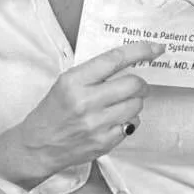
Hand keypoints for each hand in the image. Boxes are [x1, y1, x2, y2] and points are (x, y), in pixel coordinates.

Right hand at [16, 41, 164, 174]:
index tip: (155, 48)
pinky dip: (129, 120)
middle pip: (132, 84)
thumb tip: (128, 62)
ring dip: (136, 102)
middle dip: (141, 83)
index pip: (115, 59)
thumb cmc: (53, 112)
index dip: (140, 51)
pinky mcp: (104, 142)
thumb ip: (93, 72)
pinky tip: (116, 120)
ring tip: (123, 104)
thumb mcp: (65, 83)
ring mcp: (96, 124)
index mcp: (74, 81)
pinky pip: (132, 125)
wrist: (38, 146)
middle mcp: (86, 102)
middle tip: (138, 85)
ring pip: (136, 105)